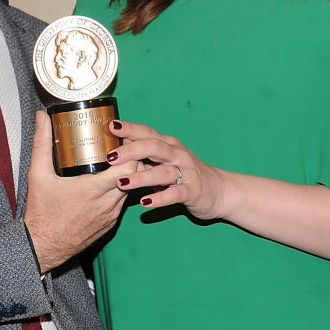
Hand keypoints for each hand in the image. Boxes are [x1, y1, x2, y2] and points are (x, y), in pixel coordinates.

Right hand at [23, 111, 133, 272]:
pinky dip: (122, 190)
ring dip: (128, 174)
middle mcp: (108, 203)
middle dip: (132, 157)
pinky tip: (110, 182)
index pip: (129, 165)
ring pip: (131, 188)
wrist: (42, 247)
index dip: (130, 149)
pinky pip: (123, 203)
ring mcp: (111, 215)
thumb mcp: (38, 174)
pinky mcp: (110, 225)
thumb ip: (42, 142)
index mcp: (94, 188)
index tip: (120, 137)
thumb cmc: (41, 213)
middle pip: (135, 174)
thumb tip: (42, 117)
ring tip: (116, 160)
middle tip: (120, 144)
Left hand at [106, 119, 228, 220]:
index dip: (129, 128)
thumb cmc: (185, 173)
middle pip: (154, 147)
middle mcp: (177, 154)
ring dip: (141, 177)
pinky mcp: (193, 191)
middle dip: (131, 150)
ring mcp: (186, 172)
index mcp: (168, 144)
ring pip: (163, 172)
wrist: (219, 190)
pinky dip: (160, 198)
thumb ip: (144, 155)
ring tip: (122, 182)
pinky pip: (175, 194)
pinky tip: (145, 202)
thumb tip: (113, 148)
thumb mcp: (165, 160)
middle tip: (111, 156)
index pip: (146, 132)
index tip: (109, 126)